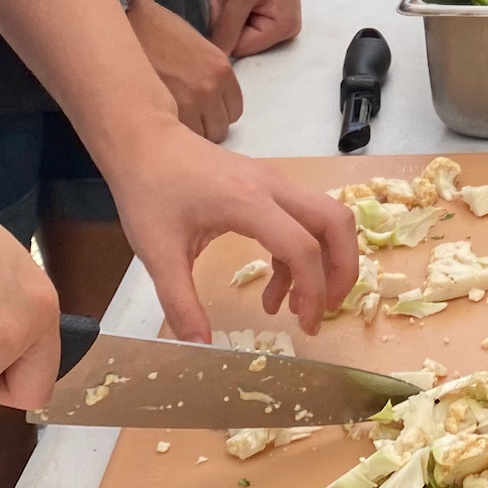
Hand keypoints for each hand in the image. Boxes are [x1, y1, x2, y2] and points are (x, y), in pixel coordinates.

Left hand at [101, 117, 361, 337]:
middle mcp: (273, 187)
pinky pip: (301, 218)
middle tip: (327, 309)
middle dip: (343, 268)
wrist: (144, 140)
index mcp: (249, 202)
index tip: (306, 326)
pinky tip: (275, 289)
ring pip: (324, 216)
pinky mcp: (266, 184)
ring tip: (298, 308)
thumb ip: (180, 302)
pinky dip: (299, 254)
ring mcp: (273, 182)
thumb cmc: (149, 192)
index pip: (302, 247)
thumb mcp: (157, 253)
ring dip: (324, 261)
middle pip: (335, 220)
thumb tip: (200, 347)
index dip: (313, 290)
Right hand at [129, 0, 242, 141]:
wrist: (126, 27)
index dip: (218, 111)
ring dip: (188, 133)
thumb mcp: (199, 45)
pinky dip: (171, 135)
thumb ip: (212, 73)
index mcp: (221, 70)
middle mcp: (209, 90)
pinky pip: (176, 138)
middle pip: (219, 129)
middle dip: (205, 125)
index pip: (234, 111)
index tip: (205, 109)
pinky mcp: (164, 115)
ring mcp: (187, 106)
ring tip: (172, 120)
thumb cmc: (159, 31)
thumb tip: (215, 97)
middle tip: (187, 116)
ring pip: (199, 139)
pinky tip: (161, 123)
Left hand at [210, 0, 302, 57]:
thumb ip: (226, 30)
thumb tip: (213, 59)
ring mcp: (279, 18)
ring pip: (240, 29)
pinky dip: (236, 6)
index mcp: (284, 29)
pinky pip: (246, 18)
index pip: (241, 48)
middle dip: (228, 20)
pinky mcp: (271, 8)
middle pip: (242, 40)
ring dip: (230, 12)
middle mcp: (286, 29)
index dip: (225, 28)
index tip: (223, 3)